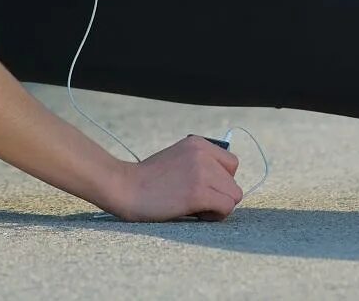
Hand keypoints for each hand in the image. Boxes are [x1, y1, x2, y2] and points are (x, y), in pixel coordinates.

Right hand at [106, 135, 243, 221]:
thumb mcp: (178, 158)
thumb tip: (224, 184)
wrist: (125, 187)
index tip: (203, 189)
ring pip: (233, 196)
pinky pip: (226, 207)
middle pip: (234, 183)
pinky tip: (195, 215)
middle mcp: (203, 154)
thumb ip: (201, 163)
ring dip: (218, 207)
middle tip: (196, 203)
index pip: (232, 164)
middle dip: (219, 196)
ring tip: (195, 209)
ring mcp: (201, 172)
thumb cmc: (148, 179)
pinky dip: (215, 216)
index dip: (221, 181)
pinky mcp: (198, 192)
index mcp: (198, 143)